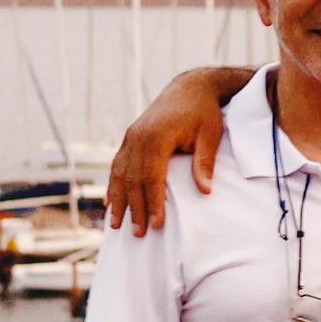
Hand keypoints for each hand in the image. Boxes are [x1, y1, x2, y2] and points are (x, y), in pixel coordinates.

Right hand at [104, 68, 253, 233]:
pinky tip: (110, 203)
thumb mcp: (210, 135)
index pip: (152, 176)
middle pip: (133, 179)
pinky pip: (117, 165)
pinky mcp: (130, 138)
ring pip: (120, 174)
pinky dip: (113, 185)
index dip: (153, 202)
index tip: (157, 224)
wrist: (191, 87)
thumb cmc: (204, 112)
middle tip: (138, 234)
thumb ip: (204, 162)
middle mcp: (138, 137)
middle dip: (135, 208)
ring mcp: (131, 137)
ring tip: (116, 226)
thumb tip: (205, 191)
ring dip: (119, 201)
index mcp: (157, 136)